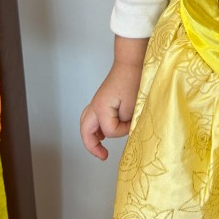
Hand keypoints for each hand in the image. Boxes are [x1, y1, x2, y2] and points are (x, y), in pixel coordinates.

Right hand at [80, 36, 148, 160]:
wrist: (131, 62)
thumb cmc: (133, 81)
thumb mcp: (132, 107)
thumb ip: (124, 124)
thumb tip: (121, 131)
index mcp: (100, 108)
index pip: (108, 131)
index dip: (122, 130)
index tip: (132, 122)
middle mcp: (94, 106)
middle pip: (85, 131)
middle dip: (92, 146)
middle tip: (103, 156)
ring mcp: (96, 102)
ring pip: (85, 124)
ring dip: (91, 137)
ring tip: (100, 147)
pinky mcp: (101, 100)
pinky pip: (92, 117)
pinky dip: (95, 127)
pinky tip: (103, 133)